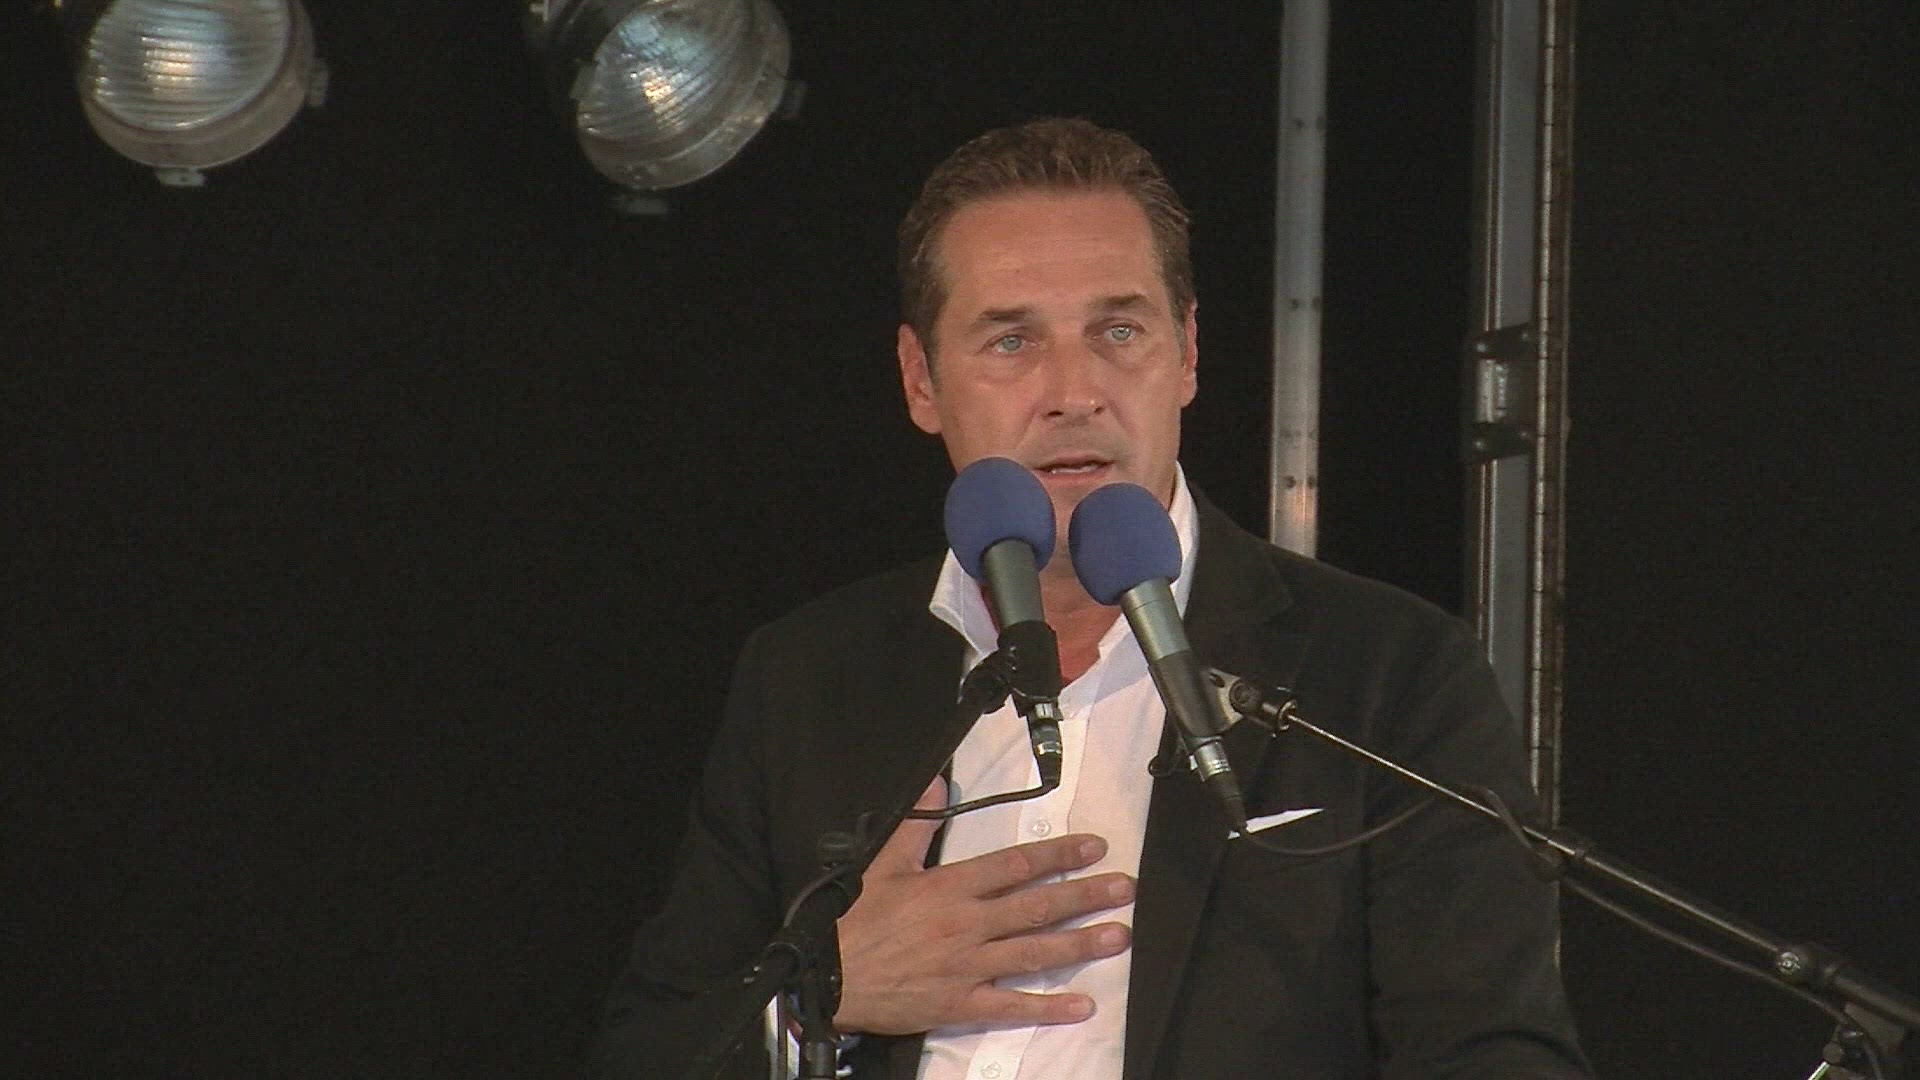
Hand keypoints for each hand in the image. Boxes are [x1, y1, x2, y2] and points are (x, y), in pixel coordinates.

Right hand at [832, 776, 1134, 1034]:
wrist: (826, 977)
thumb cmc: (854, 920)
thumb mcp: (883, 864)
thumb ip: (917, 823)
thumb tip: (938, 783)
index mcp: (950, 888)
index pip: (1015, 865)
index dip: (1057, 855)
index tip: (1093, 847)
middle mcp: (966, 925)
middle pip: (1036, 907)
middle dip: (1084, 895)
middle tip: (1125, 888)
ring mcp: (967, 966)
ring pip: (1033, 952)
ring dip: (1079, 944)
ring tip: (1118, 935)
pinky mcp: (960, 1002)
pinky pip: (1011, 1005)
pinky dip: (1047, 1007)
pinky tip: (1081, 1005)